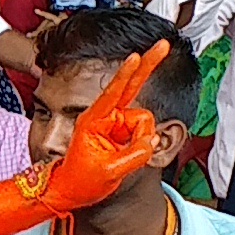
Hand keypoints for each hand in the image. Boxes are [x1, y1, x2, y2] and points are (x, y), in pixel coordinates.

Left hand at [30, 40, 168, 212]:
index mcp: (93, 121)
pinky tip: (129, 151)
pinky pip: (142, 131)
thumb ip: (135, 155)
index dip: (126, 75)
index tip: (134, 56)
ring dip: (141, 138)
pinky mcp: (121, 129)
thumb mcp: (110, 172)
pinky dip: (142, 141)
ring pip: (142, 121)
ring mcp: (114, 121)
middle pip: (131, 86)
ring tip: (122, 157)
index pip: (113, 93)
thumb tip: (152, 141)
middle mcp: (104, 116)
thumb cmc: (81, 180)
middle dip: (147, 65)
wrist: (70, 190)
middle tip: (164, 45)